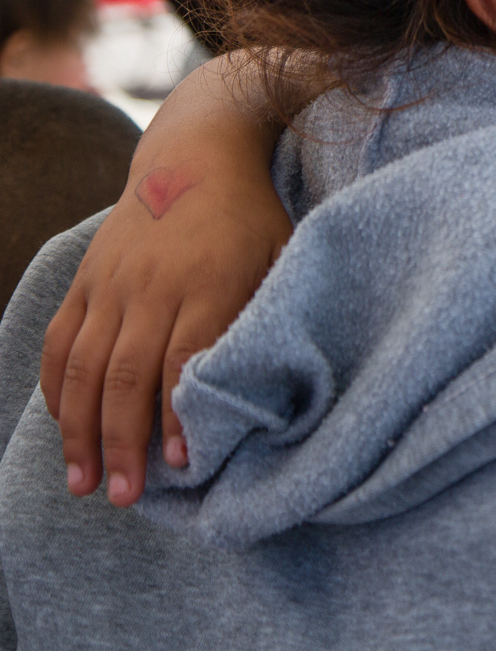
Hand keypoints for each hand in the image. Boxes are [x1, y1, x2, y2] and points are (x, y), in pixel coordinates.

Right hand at [40, 158, 290, 506]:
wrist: (197, 155)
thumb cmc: (252, 220)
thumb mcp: (281, 257)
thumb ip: (269, 317)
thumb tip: (272, 388)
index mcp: (210, 283)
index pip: (185, 361)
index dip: (178, 416)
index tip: (183, 463)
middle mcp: (153, 286)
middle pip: (127, 375)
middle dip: (122, 442)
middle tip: (124, 495)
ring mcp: (112, 283)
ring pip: (86, 367)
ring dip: (81, 431)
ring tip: (83, 484)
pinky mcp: (87, 280)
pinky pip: (62, 342)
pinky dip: (58, 388)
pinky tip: (64, 428)